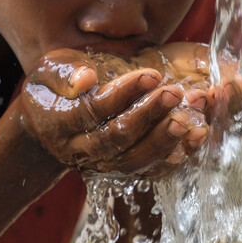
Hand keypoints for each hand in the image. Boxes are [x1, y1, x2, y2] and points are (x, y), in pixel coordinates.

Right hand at [18, 48, 208, 176]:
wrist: (49, 123)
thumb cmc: (51, 88)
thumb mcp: (48, 70)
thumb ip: (64, 72)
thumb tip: (86, 79)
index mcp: (58, 123)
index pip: (93, 111)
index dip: (123, 94)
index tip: (151, 74)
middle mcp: (78, 150)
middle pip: (116, 139)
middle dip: (148, 115)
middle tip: (175, 93)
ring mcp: (100, 166)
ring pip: (134, 160)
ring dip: (164, 140)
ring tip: (189, 118)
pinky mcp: (120, 172)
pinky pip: (148, 172)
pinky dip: (173, 158)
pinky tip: (193, 139)